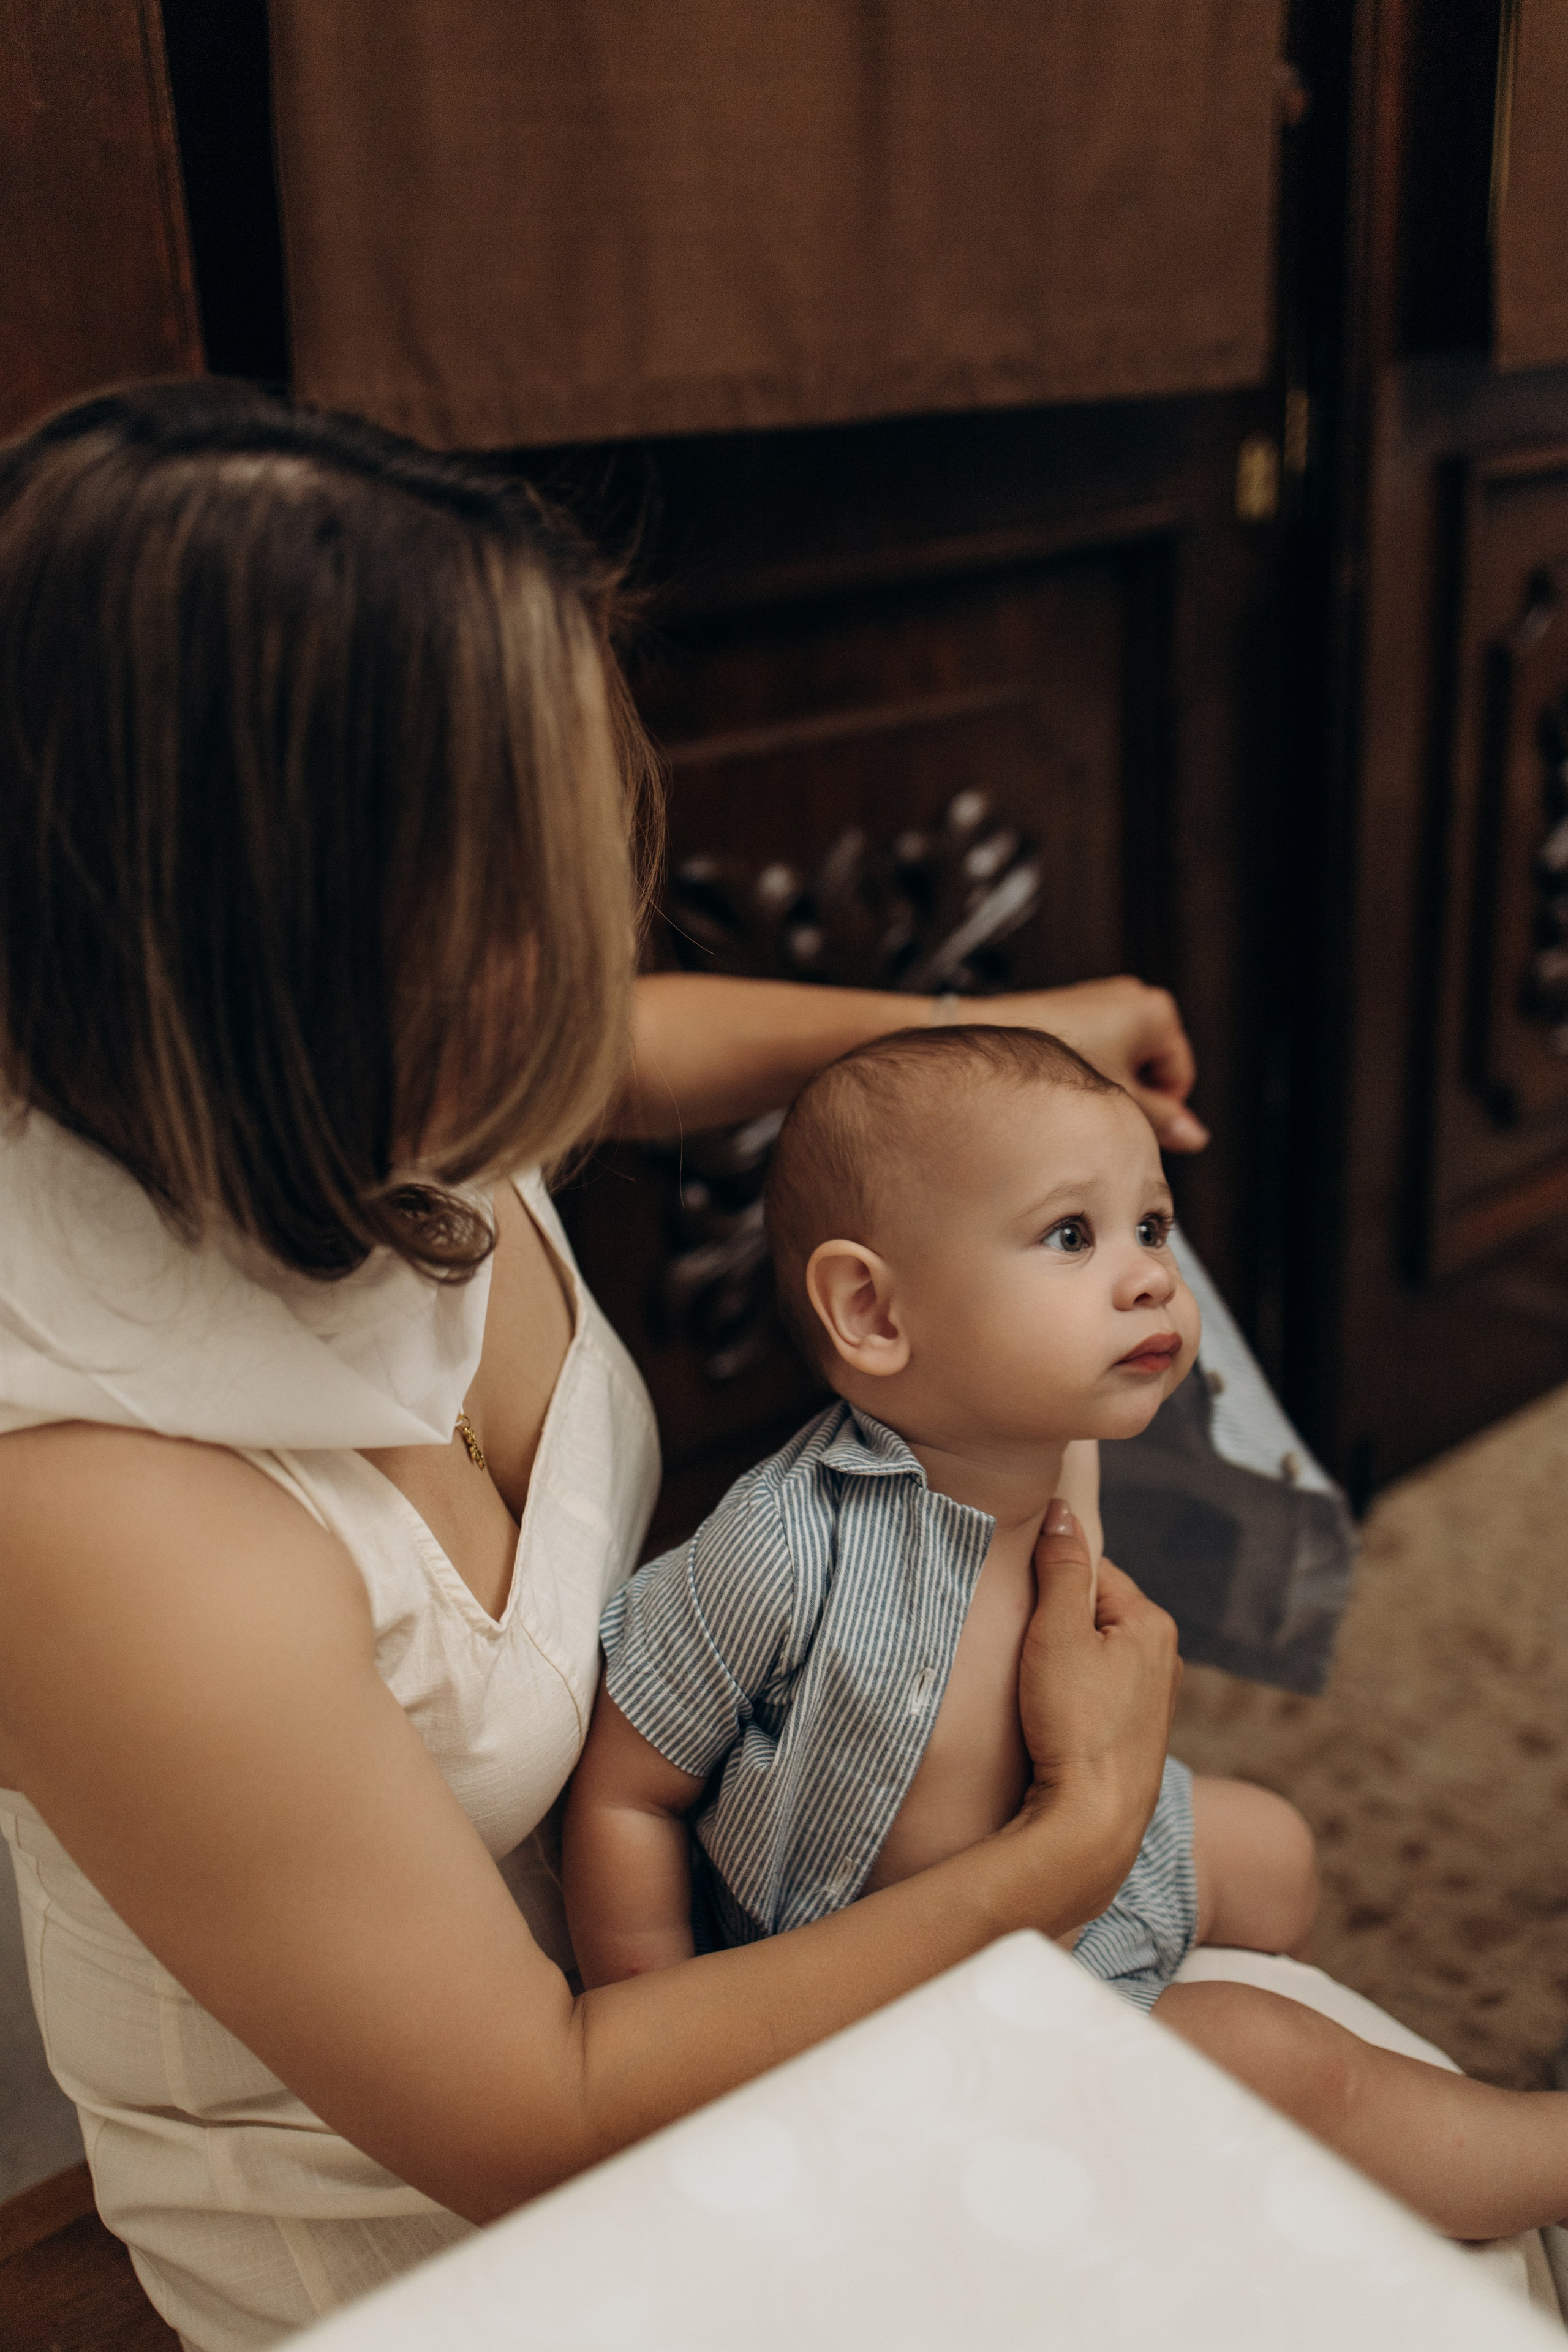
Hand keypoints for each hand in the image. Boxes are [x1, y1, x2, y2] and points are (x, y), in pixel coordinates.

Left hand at [976, 976, 1208, 1152]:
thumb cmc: (1053, 1070)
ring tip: (1078, 1100)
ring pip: (1124, 1060)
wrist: (990, 1042)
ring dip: (1110, 1087)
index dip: (1159, 1110)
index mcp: (1156, 1012)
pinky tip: (1062, 1088)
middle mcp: (1134, 997)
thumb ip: (1162, 1120)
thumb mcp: (1119, 1101)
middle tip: (1101, 1116)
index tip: (1130, 1126)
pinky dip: (1090, 1071)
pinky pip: (1100, 1047)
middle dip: (1133, 1096)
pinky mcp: (1074, 1007)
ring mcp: (1102, 998)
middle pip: (1153, 1067)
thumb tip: (1196, 1136)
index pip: (1179, 1078)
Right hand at [1016, 1502, 1180, 1860]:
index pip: (1090, 1569)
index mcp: (1151, 1621)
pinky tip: (1057, 1716)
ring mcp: (1156, 1698)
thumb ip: (1062, 1567)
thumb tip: (1061, 1511)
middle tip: (1026, 1656)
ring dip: (1065, 1659)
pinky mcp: (1139, 1732)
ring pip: (1097, 1652)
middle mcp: (1166, 1655)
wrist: (1093, 1821)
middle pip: (1094, 1611)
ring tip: (1039, 1690)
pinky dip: (1076, 1693)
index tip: (1023, 1613)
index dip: (1048, 1585)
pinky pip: (1100, 1689)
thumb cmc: (1073, 1724)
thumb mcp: (1057, 1632)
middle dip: (1057, 1622)